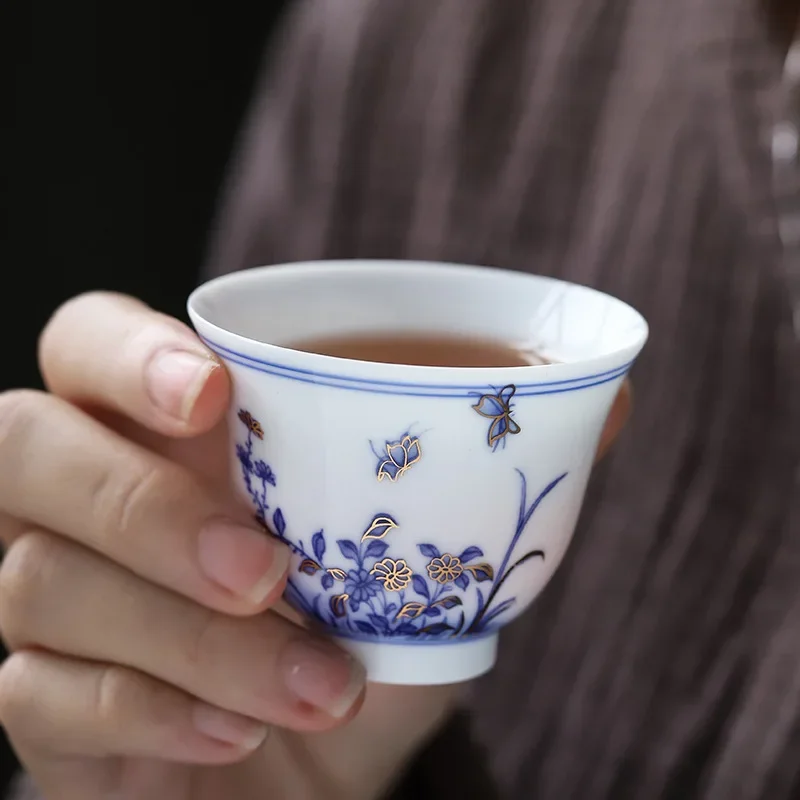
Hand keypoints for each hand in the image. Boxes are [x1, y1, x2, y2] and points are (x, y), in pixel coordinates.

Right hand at [0, 293, 458, 799]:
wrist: (328, 765)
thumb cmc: (365, 640)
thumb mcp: (402, 559)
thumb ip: (401, 489)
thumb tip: (468, 435)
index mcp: (165, 431)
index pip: (87, 343)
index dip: (124, 352)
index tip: (209, 391)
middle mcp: (86, 499)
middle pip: (27, 444)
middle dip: (144, 505)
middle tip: (263, 572)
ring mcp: (52, 598)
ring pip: (41, 582)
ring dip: (193, 640)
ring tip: (317, 686)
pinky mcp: (41, 701)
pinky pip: (39, 693)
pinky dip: (154, 713)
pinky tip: (241, 735)